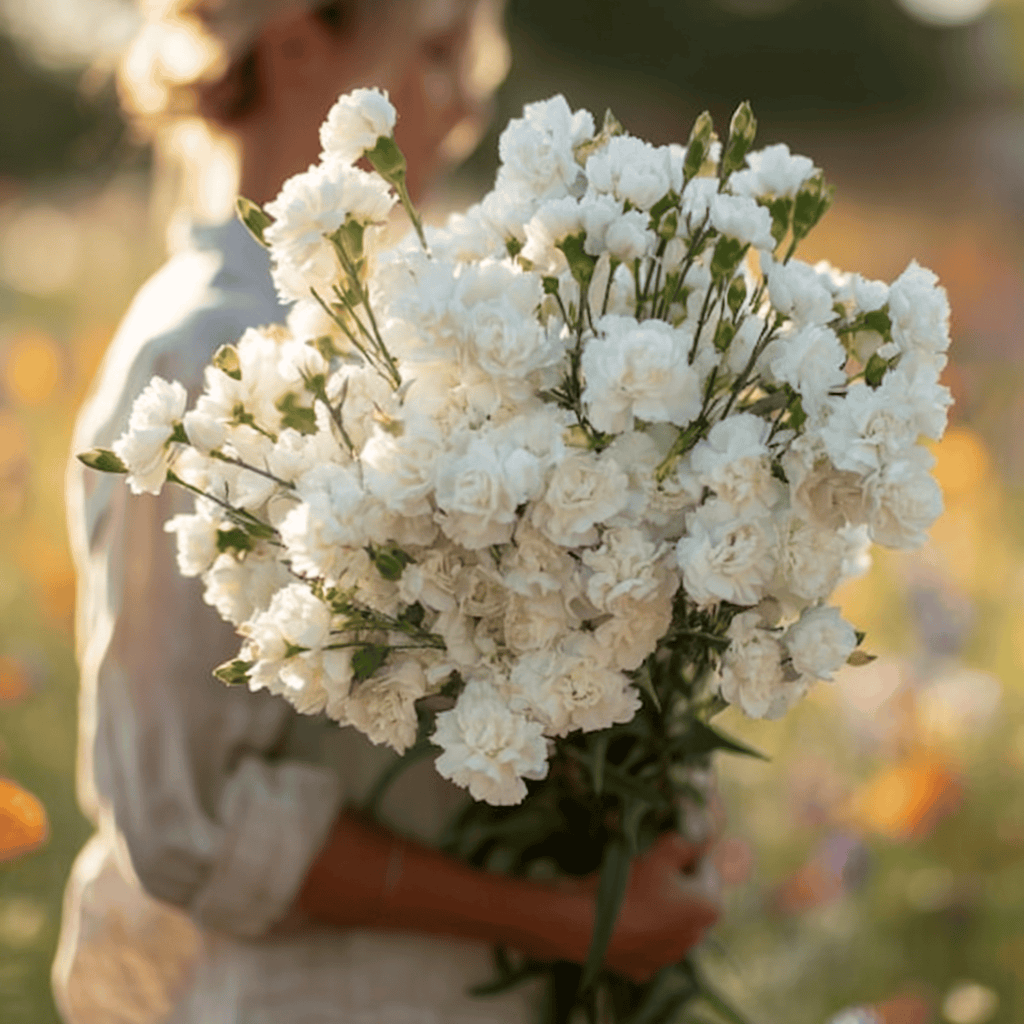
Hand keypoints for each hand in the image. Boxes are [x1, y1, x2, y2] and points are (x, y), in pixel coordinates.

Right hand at [602, 831, 721, 981]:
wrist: (586, 923)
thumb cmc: (631, 885)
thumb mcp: (662, 850)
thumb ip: (689, 838)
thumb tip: (703, 828)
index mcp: (709, 907)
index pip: (705, 865)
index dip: (683, 852)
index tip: (659, 849)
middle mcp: (697, 937)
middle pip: (688, 895)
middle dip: (674, 880)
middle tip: (646, 866)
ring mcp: (670, 956)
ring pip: (669, 919)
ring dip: (658, 904)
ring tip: (632, 889)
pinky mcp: (645, 968)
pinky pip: (646, 940)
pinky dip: (639, 928)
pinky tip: (622, 915)